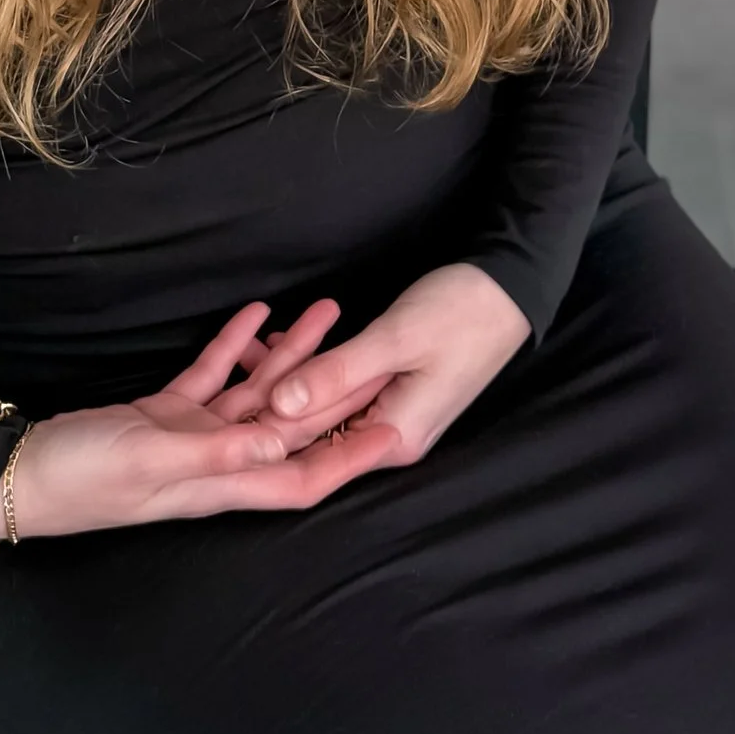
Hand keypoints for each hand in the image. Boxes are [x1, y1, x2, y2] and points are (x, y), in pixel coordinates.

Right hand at [0, 300, 398, 539]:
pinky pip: (212, 377)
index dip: (349, 458)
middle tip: (375, 346)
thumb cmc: (80, 477)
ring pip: (256, 394)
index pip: (301, 479)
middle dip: (334, 391)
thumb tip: (282, 448)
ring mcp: (188, 437)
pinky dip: (235, 346)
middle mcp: (213, 464)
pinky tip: (257, 311)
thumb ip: (215, 453)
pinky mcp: (161, 413)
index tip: (394, 429)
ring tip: (327, 308)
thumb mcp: (148, 461)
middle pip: (289, 429)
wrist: (16, 474)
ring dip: (291, 354)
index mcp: (217, 484)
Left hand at [231, 263, 529, 468]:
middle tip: (224, 376)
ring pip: (325, 405)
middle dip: (269, 401)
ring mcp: (392, 415)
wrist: (512, 285)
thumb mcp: (396, 338)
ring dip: (288, 377)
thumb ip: (337, 374)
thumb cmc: (460, 310)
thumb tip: (279, 406)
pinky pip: (340, 387)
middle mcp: (390, 438)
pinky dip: (313, 367)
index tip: (221, 415)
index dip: (265, 431)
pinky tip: (279, 341)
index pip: (315, 448)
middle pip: (316, 430)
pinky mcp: (392, 391)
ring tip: (245, 349)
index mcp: (393, 438)